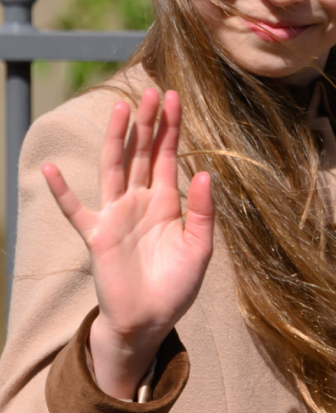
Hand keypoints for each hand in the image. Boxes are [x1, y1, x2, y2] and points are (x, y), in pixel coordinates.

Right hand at [42, 88, 213, 399]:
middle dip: (148, 124)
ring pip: (115, 169)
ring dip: (117, 140)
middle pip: (143, 155)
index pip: (167, 158)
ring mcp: (115, 216)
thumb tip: (206, 173)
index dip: (171, 129)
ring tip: (121, 110)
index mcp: (166, 204)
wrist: (150, 321)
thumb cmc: (176, 286)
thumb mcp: (199, 248)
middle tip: (152, 91)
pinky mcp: (96, 237)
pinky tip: (52, 169)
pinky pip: (76, 211)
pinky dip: (63, 192)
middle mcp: (139, 203)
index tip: (173, 99)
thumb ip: (202, 213)